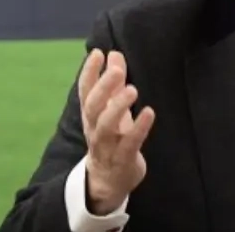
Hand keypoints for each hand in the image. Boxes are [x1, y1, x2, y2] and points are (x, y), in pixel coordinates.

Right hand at [78, 49, 155, 215]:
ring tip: (132, 89)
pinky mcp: (123, 159)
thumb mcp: (112, 109)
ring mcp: (107, 146)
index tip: (98, 53)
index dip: (89, 73)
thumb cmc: (112, 137)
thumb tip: (114, 54)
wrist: (108, 180)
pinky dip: (139, 128)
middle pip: (93, 107)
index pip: (85, 92)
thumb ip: (114, 84)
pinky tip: (149, 112)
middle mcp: (95, 129)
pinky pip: (129, 144)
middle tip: (117, 70)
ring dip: (117, 107)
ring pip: (105, 127)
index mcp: (91, 116)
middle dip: (103, 88)